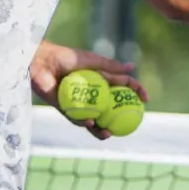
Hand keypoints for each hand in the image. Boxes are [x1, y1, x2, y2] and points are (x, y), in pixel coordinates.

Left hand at [29, 39, 148, 139]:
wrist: (43, 62)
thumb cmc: (67, 57)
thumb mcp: (92, 60)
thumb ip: (111, 66)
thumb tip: (131, 68)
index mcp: (102, 82)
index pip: (122, 90)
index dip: (136, 94)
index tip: (145, 101)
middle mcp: (93, 95)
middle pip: (111, 111)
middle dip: (121, 120)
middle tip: (128, 125)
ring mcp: (80, 103)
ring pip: (94, 121)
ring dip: (102, 129)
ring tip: (108, 132)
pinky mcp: (65, 109)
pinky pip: (76, 119)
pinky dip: (84, 121)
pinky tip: (90, 121)